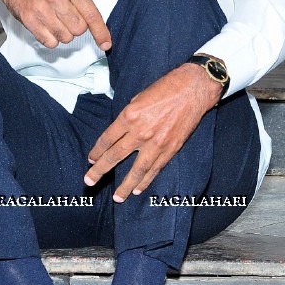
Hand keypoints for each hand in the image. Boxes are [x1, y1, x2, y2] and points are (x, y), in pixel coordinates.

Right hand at [0, 0, 110, 49]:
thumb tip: (94, 20)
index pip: (91, 14)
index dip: (100, 32)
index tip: (106, 45)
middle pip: (79, 29)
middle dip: (77, 27)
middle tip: (67, 15)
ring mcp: (41, 9)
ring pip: (65, 37)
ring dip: (64, 32)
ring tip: (55, 18)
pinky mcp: (28, 19)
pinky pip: (49, 42)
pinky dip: (51, 38)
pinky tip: (47, 25)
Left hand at [84, 64, 222, 201]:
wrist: (194, 89)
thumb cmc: (167, 87)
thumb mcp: (140, 96)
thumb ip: (129, 115)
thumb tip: (122, 129)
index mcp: (129, 116)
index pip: (107, 139)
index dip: (97, 151)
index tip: (91, 159)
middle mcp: (140, 132)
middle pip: (115, 156)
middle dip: (99, 170)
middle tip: (89, 181)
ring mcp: (156, 143)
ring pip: (136, 170)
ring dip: (124, 185)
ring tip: (117, 197)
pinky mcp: (170, 149)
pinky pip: (155, 168)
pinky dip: (146, 180)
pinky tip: (138, 189)